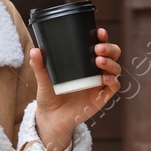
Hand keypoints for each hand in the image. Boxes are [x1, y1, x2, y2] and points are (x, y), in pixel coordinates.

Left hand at [27, 28, 121, 150]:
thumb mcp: (43, 79)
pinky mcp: (101, 97)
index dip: (103, 37)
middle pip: (113, 54)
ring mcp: (100, 83)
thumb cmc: (49, 95)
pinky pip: (113, 86)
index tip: (99, 32)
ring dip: (110, 63)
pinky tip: (103, 78)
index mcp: (84, 61)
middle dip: (109, 48)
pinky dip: (112, 80)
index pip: (99, 44)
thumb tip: (35, 51)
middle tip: (98, 48)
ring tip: (98, 61)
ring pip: (116, 69)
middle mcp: (95, 70)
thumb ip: (39, 65)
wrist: (51, 118)